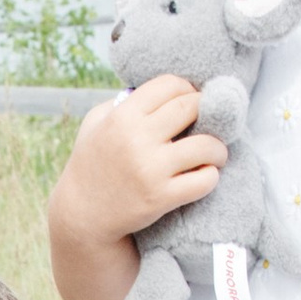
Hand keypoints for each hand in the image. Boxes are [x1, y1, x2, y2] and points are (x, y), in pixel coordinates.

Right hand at [48, 78, 226, 246]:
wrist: (82, 215)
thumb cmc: (92, 163)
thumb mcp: (95, 124)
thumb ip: (122, 102)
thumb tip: (160, 90)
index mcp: (121, 116)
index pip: (169, 85)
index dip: (186, 88)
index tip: (191, 100)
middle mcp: (136, 139)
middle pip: (191, 107)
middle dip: (207, 111)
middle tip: (209, 123)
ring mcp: (150, 169)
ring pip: (206, 145)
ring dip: (218, 148)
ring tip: (215, 153)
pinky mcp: (160, 198)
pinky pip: (204, 180)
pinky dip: (211, 176)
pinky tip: (204, 175)